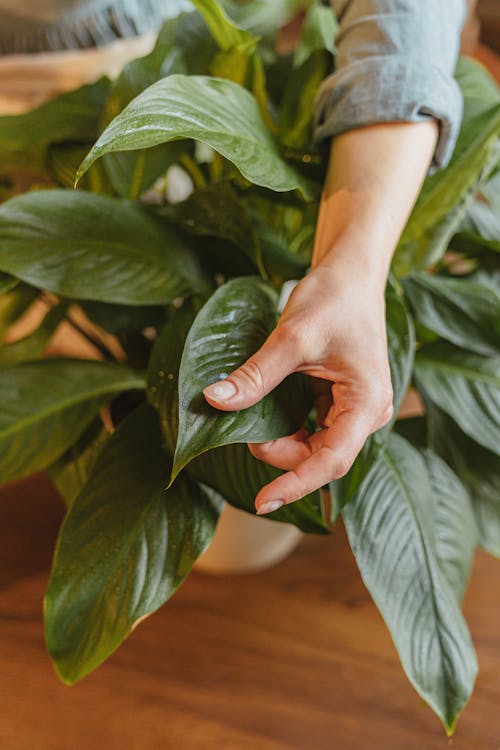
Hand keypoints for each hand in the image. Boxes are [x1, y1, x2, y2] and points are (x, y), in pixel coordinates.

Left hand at [203, 257, 393, 513]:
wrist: (350, 273)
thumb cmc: (332, 299)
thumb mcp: (291, 338)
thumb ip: (255, 375)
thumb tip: (214, 401)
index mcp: (366, 404)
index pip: (330, 461)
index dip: (295, 484)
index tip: (262, 502)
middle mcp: (366, 413)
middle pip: (319, 456)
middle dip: (280, 453)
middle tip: (244, 433)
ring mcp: (353, 409)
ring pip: (313, 445)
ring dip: (281, 440)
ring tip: (253, 421)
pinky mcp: (339, 401)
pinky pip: (311, 427)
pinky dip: (286, 426)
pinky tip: (266, 412)